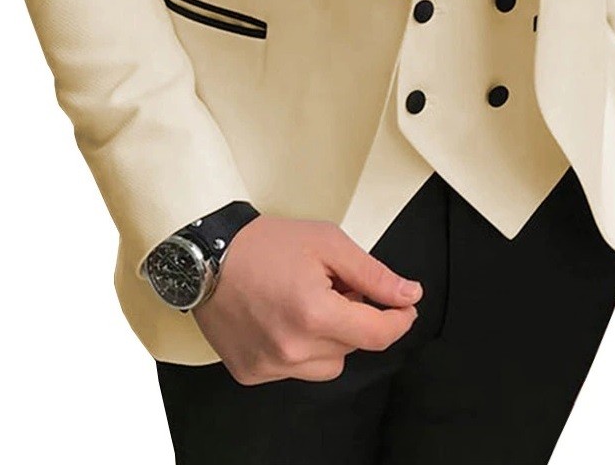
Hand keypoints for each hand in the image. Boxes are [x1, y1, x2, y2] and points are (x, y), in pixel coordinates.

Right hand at [192, 215, 422, 384]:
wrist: (206, 256)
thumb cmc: (263, 244)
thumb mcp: (327, 243)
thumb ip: (372, 274)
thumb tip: (408, 295)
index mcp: (315, 314)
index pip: (378, 334)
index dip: (399, 319)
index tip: (405, 306)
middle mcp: (293, 348)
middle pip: (353, 347)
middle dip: (355, 317)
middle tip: (335, 286)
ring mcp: (270, 365)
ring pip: (328, 364)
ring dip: (329, 338)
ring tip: (306, 302)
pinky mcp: (252, 372)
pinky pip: (295, 369)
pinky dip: (299, 348)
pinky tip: (282, 318)